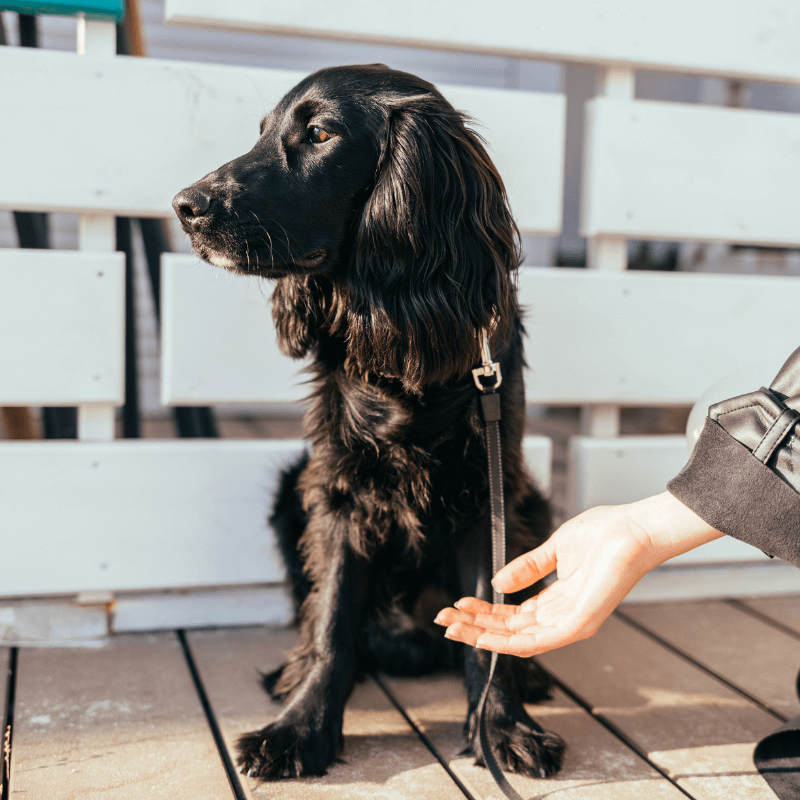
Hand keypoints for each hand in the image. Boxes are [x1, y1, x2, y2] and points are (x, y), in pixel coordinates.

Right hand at [434, 492, 721, 656]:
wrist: (633, 528)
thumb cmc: (605, 535)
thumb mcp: (554, 549)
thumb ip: (527, 568)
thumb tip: (497, 582)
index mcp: (555, 601)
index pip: (511, 616)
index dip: (481, 612)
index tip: (457, 605)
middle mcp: (561, 617)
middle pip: (509, 631)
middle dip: (473, 626)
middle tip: (444, 619)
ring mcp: (571, 624)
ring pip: (519, 640)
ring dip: (483, 635)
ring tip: (454, 628)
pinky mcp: (580, 624)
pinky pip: (540, 642)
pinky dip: (509, 642)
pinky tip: (485, 636)